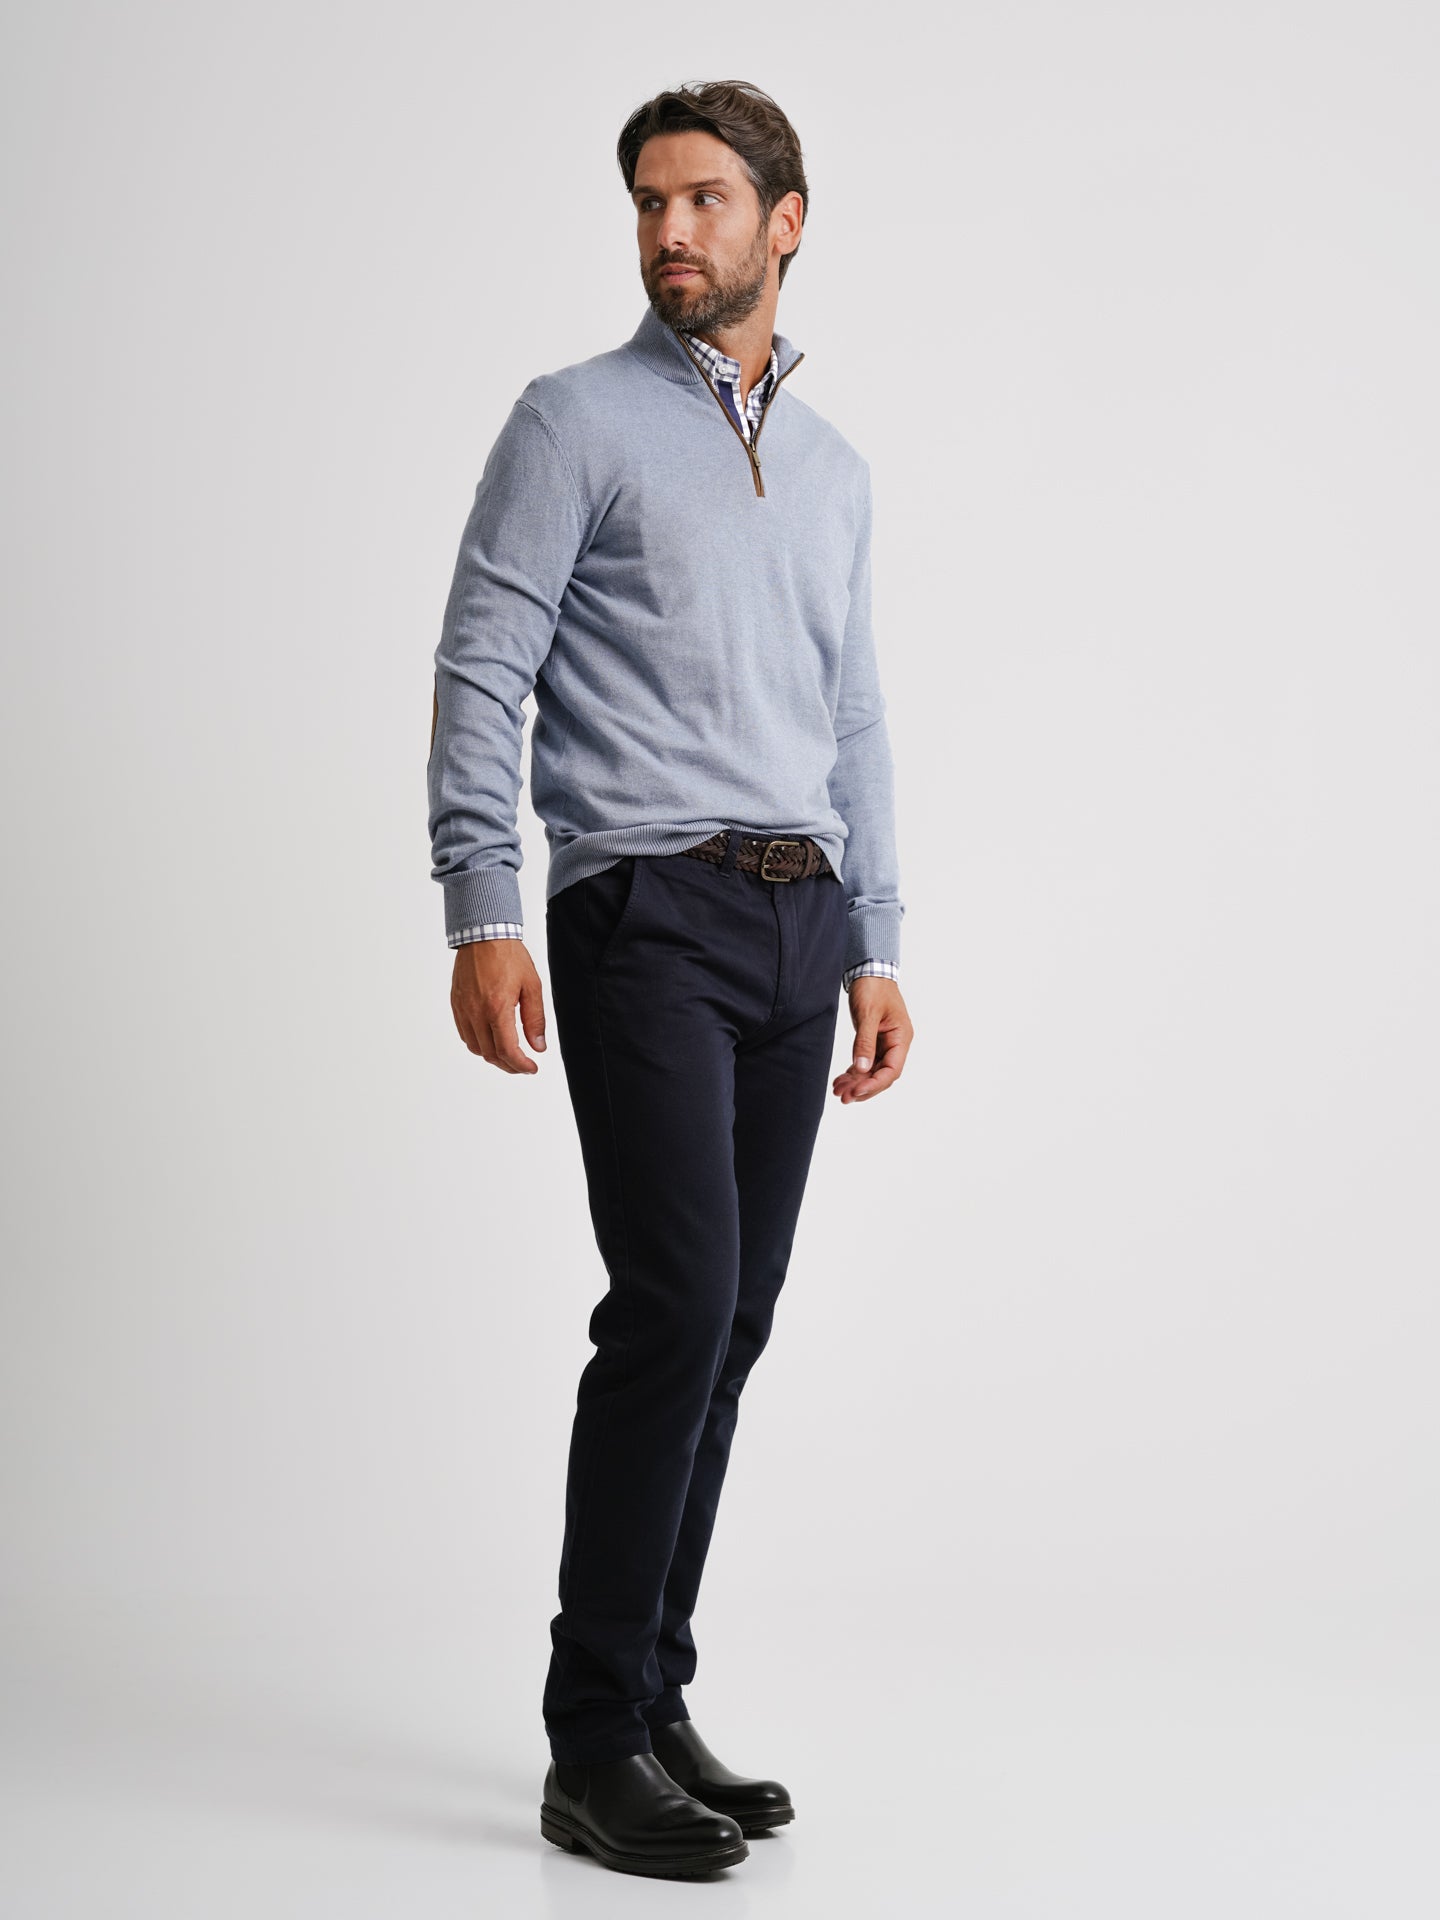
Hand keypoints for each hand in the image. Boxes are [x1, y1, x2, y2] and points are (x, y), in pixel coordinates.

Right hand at [451, 939, 547, 1073]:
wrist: (483, 935)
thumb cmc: (509, 956)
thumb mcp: (531, 986)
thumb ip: (535, 1019)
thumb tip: (538, 1046)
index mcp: (497, 1008)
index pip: (507, 1051)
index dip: (521, 1065)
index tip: (531, 1068)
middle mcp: (476, 1012)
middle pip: (491, 1054)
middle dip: (509, 1065)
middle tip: (523, 1065)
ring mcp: (463, 1009)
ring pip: (476, 1048)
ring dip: (493, 1056)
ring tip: (509, 1054)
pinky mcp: (456, 1005)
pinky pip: (465, 1034)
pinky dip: (478, 1044)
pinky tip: (491, 1039)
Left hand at [832, 976, 911, 1103]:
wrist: (868, 970)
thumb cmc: (873, 987)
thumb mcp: (868, 1014)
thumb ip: (865, 1042)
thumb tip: (862, 1068)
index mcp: (901, 1037)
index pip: (892, 1069)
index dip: (874, 1083)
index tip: (856, 1091)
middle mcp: (896, 1043)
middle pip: (882, 1075)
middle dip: (863, 1087)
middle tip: (843, 1097)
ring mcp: (885, 1043)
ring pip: (872, 1071)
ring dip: (856, 1082)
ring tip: (838, 1091)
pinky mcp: (874, 1041)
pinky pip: (866, 1062)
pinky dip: (854, 1072)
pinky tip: (841, 1080)